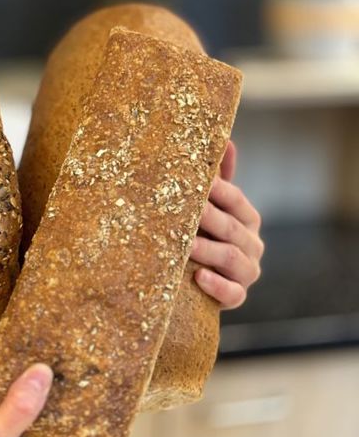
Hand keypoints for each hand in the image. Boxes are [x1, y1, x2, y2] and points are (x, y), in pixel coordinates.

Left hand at [190, 141, 263, 308]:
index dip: (218, 190)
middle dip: (208, 217)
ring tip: (185, 244)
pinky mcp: (237, 296)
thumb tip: (226, 139)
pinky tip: (198, 277)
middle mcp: (252, 244)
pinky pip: (232, 293)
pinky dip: (216, 286)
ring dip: (207, 250)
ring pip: (230, 258)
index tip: (196, 180)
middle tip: (184, 209)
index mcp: (247, 219)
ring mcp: (247, 271)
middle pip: (231, 228)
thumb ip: (219, 179)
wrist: (198, 281)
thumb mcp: (211, 207)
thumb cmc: (204, 235)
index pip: (236, 200)